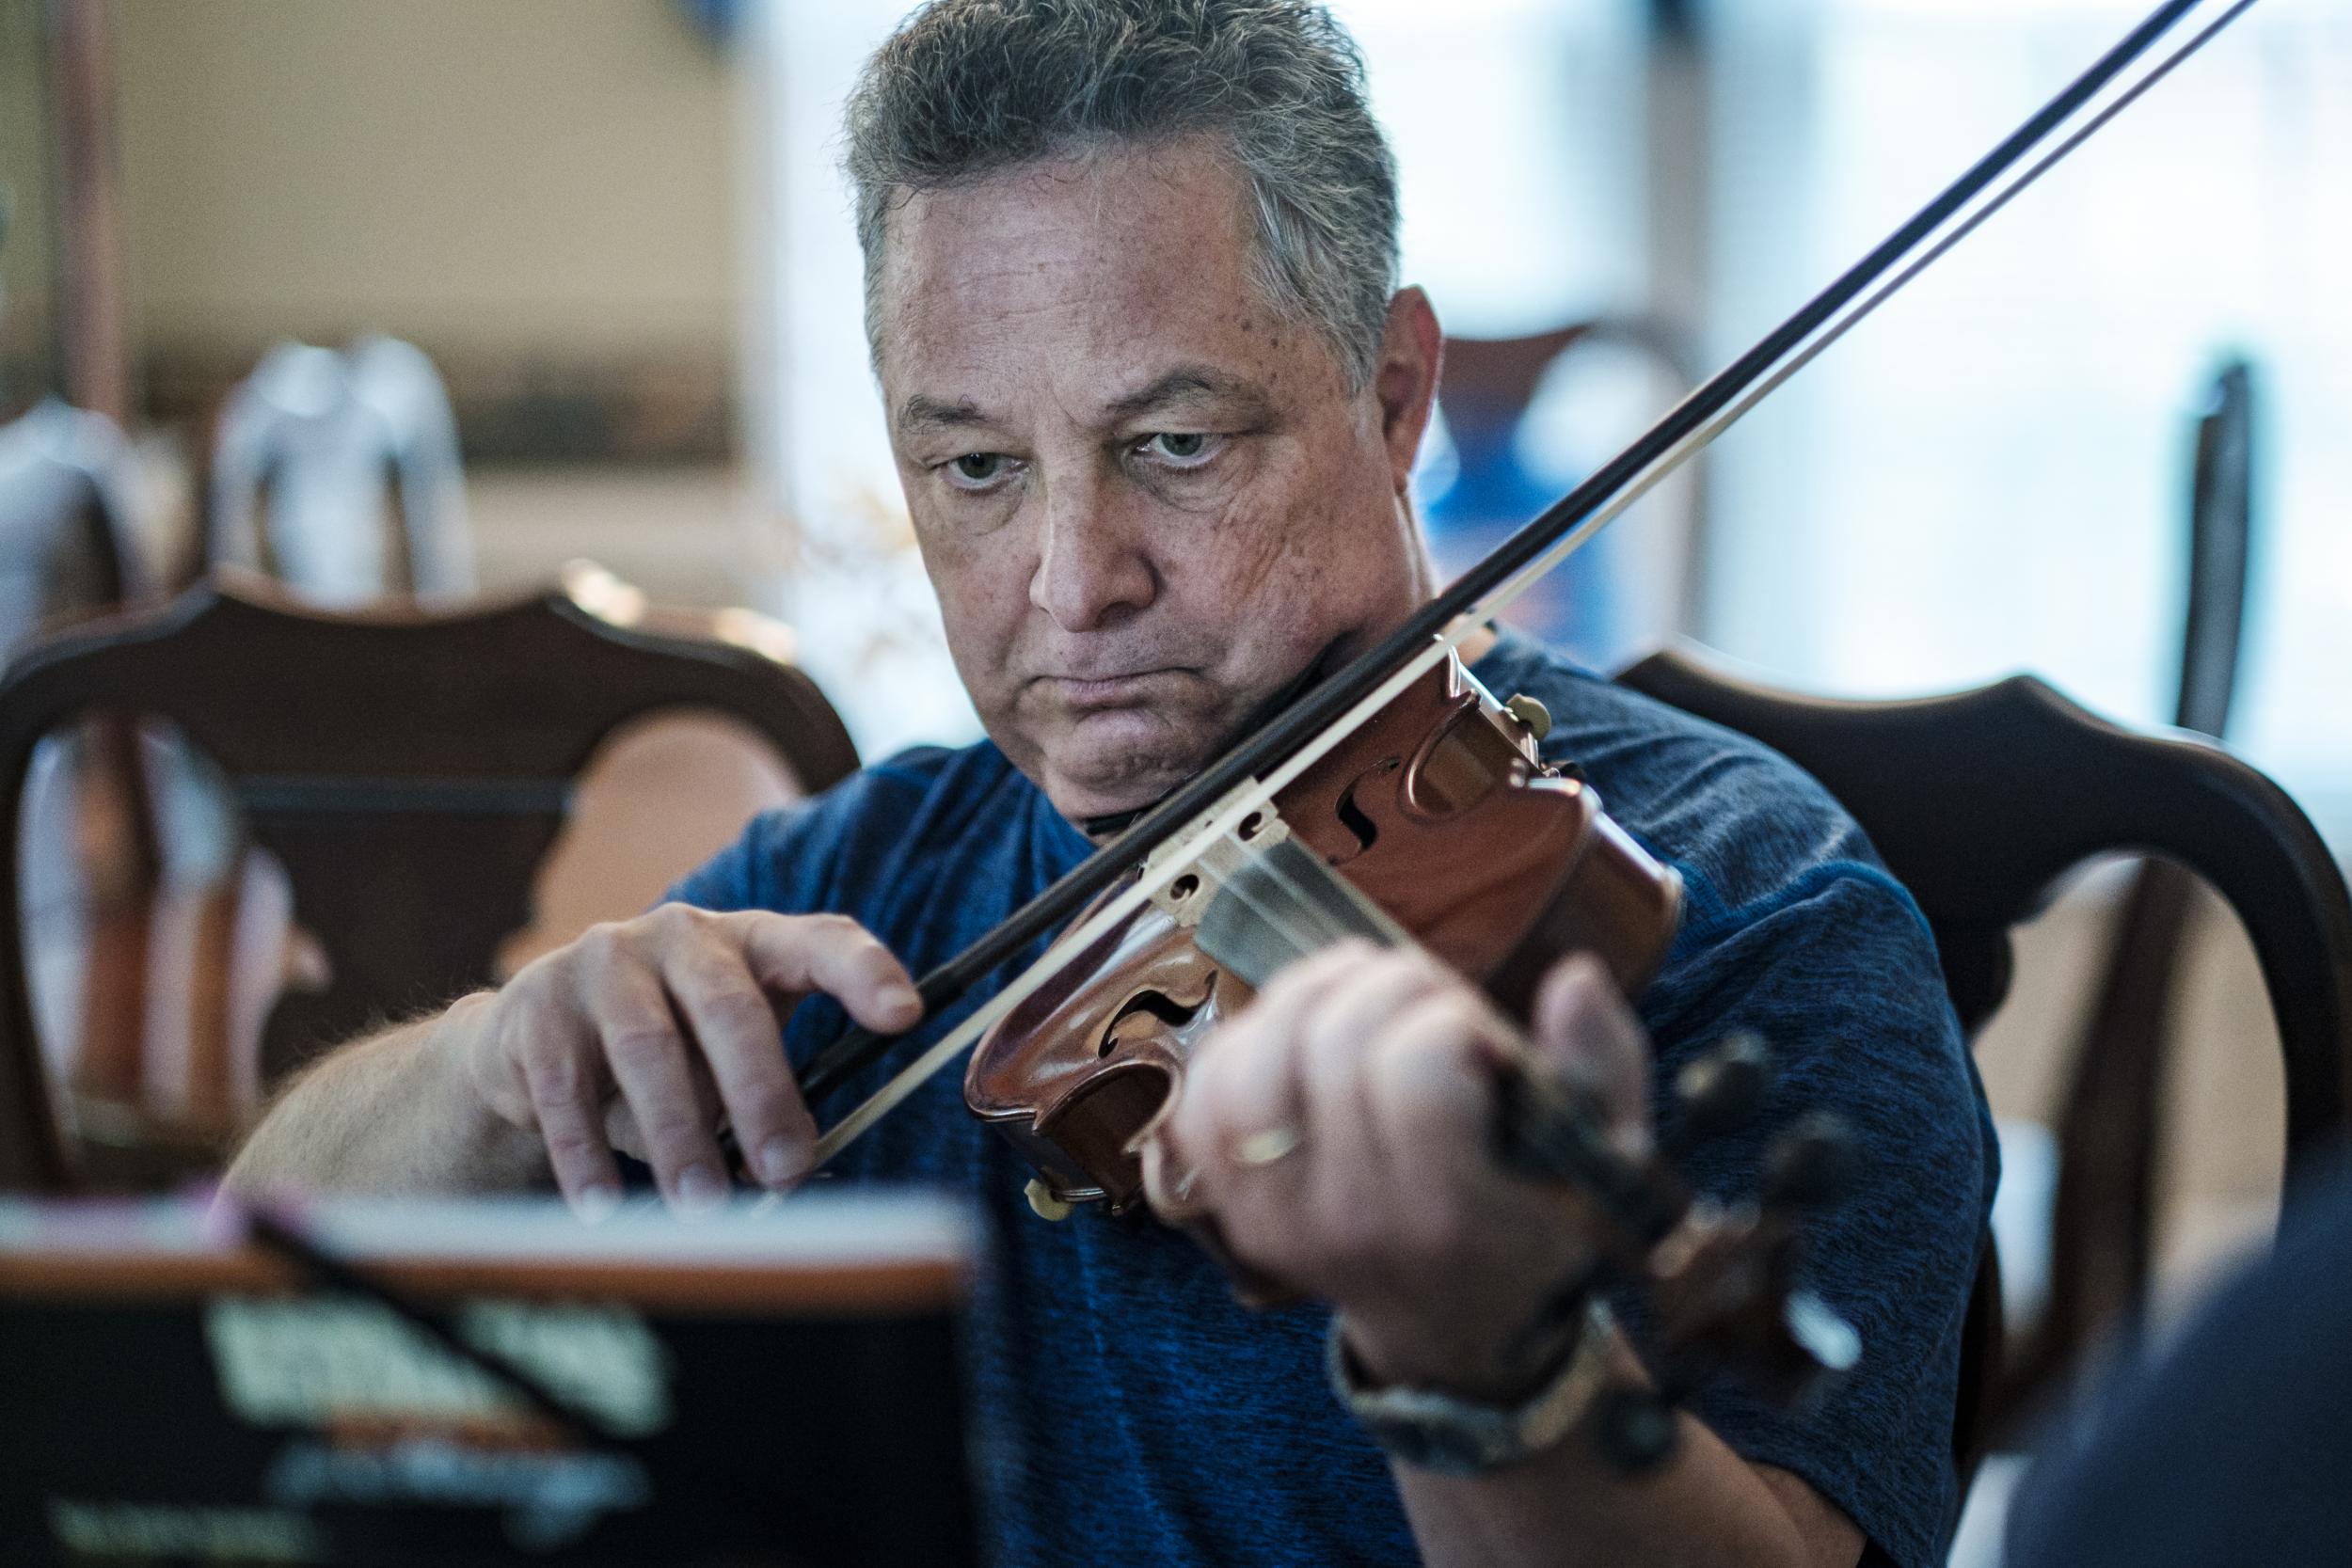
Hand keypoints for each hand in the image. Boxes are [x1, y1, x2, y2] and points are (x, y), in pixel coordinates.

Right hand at [454, 905, 921, 1215]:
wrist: (531, 1036)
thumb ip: (768, 1100)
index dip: (865, 972)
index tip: (906, 1015)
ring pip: (647, 1047)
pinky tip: (602, 1207)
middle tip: (786, 1168)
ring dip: (678, 1134)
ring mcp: (605, 962)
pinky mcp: (539, 1005)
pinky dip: (587, 1153)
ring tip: (701, 1205)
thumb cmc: (666, 1051)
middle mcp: (682, 936)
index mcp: (751, 942)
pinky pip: (567, 1086)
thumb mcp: (725, 1063)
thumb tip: (806, 1173)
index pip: (821, 941)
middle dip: (761, 1093)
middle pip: (729, 1006)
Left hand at [1139, 943, 1652, 1401]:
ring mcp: (1276, 1219)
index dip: (1450, 1017)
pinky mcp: (1230, 1205)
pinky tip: (1307, 1035)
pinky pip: (1203, 1091)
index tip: (1480, 1034)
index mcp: (1450, 1219)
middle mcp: (1351, 1225)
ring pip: (1251, 1058)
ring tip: (1365, 998)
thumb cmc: (1539, 1222)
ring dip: (1311, 995)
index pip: (1415, 1068)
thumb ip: (1601, 1066)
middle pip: (1332, 1042)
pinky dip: (1247, 1038)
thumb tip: (1571, 979)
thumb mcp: (1607, 1157)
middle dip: (1390, 985)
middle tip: (1430, 1001)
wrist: (1460, 1326)